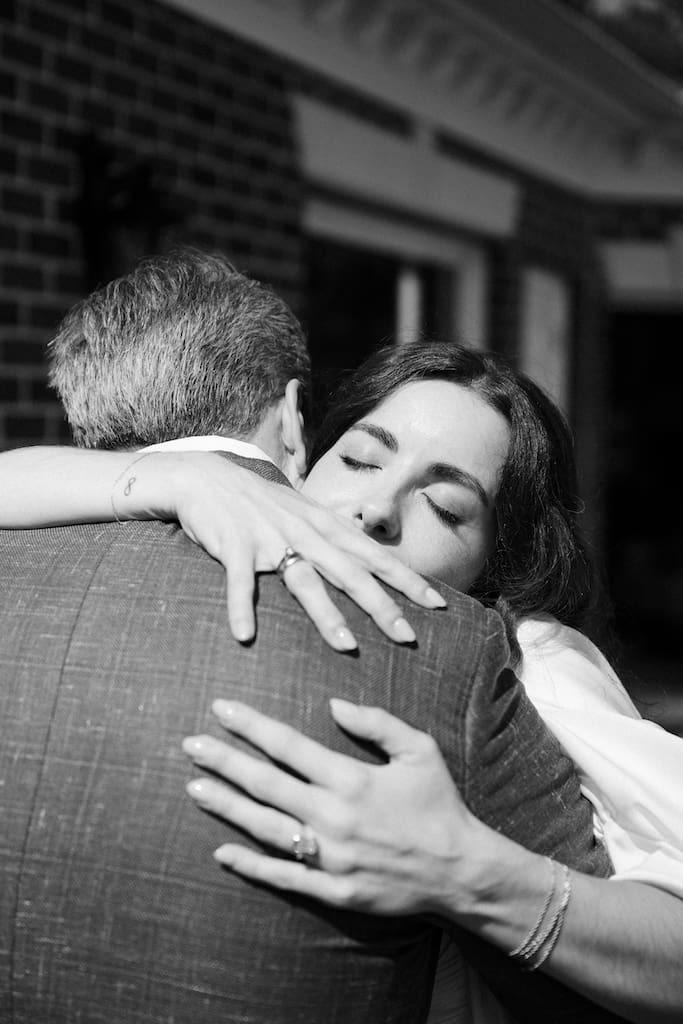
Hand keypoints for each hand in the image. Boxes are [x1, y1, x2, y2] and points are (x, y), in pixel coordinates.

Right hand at [156, 453, 445, 649]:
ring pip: (304, 580)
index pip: (375, 555)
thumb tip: (371, 565)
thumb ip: (335, 538)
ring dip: (326, 614)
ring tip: (347, 646)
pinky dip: (241, 607)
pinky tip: (245, 636)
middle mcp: (304, 532)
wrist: (206, 477)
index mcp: (325, 525)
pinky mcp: (233, 546)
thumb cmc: (262, 504)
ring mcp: (269, 538)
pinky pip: (238, 581)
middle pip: (350, 572)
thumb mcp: (305, 514)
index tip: (438, 604)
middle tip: (407, 637)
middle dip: (381, 605)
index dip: (407, 579)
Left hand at [183, 698, 487, 916]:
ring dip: (226, 806)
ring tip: (194, 788)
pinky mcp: (333, 890)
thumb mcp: (419, 749)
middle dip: (224, 761)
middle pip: (265, 783)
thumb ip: (376, 722)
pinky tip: (221, 851)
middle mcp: (334, 817)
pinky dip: (249, 865)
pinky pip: (282, 877)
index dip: (251, 725)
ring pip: (264, 827)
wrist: (461, 870)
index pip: (288, 745)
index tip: (220, 708)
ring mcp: (330, 857)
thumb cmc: (439, 804)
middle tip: (189, 745)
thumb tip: (332, 703)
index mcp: (352, 779)